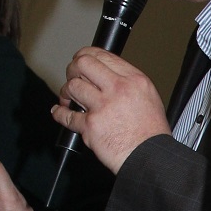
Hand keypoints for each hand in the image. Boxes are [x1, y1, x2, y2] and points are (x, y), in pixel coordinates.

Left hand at [53, 46, 170, 173]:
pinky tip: (59, 112)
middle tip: (72, 76)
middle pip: (83, 64)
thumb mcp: (149, 96)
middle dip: (72, 69)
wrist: (149, 154)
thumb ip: (128, 83)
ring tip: (68, 98)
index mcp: (134, 79)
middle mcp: (118, 88)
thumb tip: (106, 76)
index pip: (102, 55)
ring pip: (72, 86)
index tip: (80, 60)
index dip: (85, 55)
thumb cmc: (151, 131)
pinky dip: (59, 113)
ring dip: (66, 92)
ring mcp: (103, 106)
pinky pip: (66, 115)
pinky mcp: (90, 125)